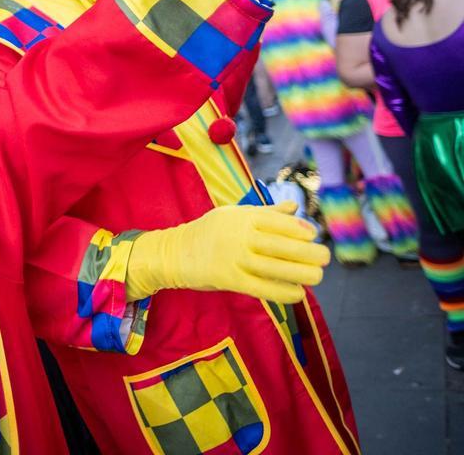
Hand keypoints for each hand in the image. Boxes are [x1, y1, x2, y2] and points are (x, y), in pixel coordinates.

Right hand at [125, 201, 328, 304]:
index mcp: (242, 216)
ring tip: (317, 276)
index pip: (278, 222)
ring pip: (274, 267)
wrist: (175, 251)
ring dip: (301, 273)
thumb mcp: (233, 214)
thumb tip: (296, 207)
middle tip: (325, 258)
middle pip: (281, 245)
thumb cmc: (209, 232)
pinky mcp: (228, 279)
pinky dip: (282, 292)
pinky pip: (261, 288)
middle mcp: (239, 235)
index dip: (301, 229)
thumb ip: (266, 213)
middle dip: (308, 253)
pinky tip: (298, 293)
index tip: (315, 236)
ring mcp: (233, 258)